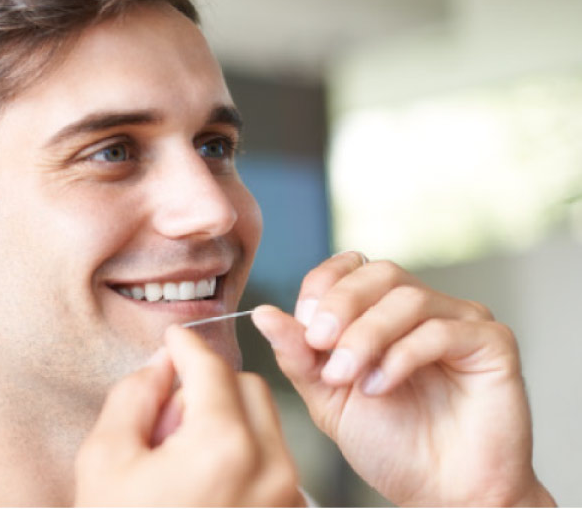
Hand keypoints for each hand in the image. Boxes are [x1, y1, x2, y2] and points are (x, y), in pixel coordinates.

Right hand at [75, 325, 302, 506]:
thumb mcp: (105, 458)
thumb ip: (136, 394)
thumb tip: (163, 363)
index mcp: (222, 448)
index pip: (211, 367)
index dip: (186, 345)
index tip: (173, 339)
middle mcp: (269, 470)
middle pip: (249, 387)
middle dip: (209, 386)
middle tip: (168, 419)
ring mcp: (285, 500)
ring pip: (266, 424)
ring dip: (228, 419)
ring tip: (183, 460)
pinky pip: (272, 462)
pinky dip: (242, 455)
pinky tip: (204, 485)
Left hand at [252, 252, 554, 506]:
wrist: (443, 496)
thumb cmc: (391, 446)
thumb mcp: (328, 397)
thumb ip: (298, 355)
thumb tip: (263, 314)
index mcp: (382, 312)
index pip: (350, 267)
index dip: (322, 286)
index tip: (303, 325)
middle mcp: (423, 308)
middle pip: (378, 273)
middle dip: (340, 306)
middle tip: (320, 345)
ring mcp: (460, 321)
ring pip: (407, 298)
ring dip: (366, 336)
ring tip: (347, 378)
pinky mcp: (491, 343)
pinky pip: (443, 330)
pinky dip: (402, 355)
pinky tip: (381, 387)